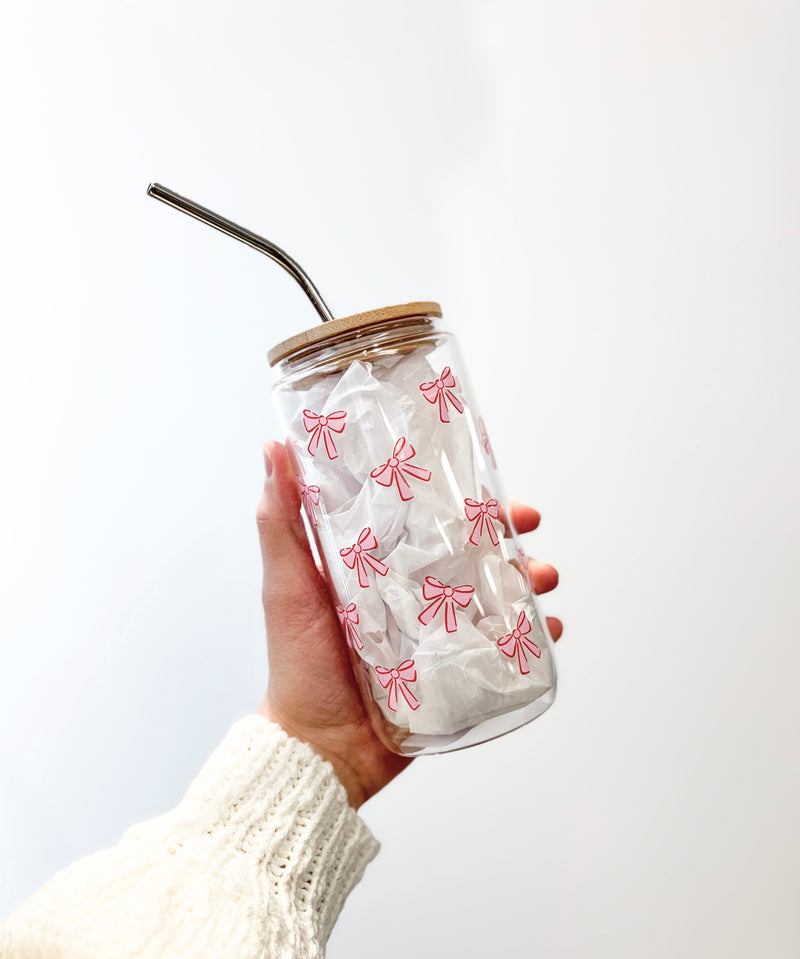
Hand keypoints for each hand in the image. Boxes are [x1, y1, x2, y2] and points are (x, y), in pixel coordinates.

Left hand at [256, 441, 562, 808]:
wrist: (318, 747)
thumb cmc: (297, 663)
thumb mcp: (286, 584)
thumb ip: (280, 521)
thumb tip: (274, 449)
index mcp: (379, 566)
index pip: (426, 519)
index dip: (457, 496)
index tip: (484, 477)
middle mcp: (413, 593)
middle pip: (472, 552)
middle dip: (508, 534)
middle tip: (530, 523)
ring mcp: (439, 633)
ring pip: (496, 594)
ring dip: (529, 578)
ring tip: (544, 576)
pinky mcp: (457, 672)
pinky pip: (505, 649)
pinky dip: (534, 635)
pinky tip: (549, 627)